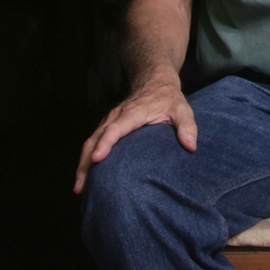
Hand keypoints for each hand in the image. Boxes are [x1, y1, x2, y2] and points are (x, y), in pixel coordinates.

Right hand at [73, 75, 197, 192]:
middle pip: (95, 138)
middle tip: (81, 186)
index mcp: (133, 113)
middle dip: (86, 162)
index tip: (97, 158)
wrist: (154, 81)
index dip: (106, 143)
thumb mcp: (182, 109)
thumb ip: (187, 126)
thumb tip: (190, 146)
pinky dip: (86, 159)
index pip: (115, 129)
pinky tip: (85, 177)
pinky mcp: (107, 126)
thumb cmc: (169, 98)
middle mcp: (116, 116)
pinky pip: (93, 142)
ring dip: (82, 164)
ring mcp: (109, 120)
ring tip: (79, 188)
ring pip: (90, 142)